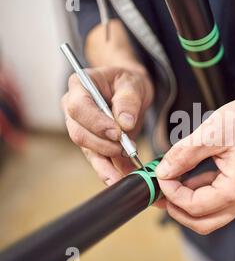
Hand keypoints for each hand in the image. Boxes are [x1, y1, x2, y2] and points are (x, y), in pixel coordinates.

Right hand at [61, 66, 152, 184]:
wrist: (130, 92)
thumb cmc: (128, 82)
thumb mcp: (133, 83)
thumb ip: (128, 100)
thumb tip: (125, 122)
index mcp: (80, 86)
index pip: (79, 107)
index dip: (96, 123)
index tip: (118, 133)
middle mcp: (74, 108)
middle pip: (79, 133)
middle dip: (103, 145)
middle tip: (127, 149)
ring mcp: (81, 127)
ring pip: (87, 150)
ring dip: (106, 164)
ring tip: (123, 176)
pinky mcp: (92, 143)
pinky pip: (98, 159)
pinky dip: (111, 170)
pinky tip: (122, 177)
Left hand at [155, 80, 234, 233]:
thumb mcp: (214, 131)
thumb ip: (185, 153)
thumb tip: (163, 171)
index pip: (195, 206)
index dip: (172, 193)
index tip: (159, 175)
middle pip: (202, 222)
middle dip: (176, 209)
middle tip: (159, 191)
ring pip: (209, 216)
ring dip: (186, 203)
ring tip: (170, 182)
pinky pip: (217, 202)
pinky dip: (199, 194)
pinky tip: (187, 178)